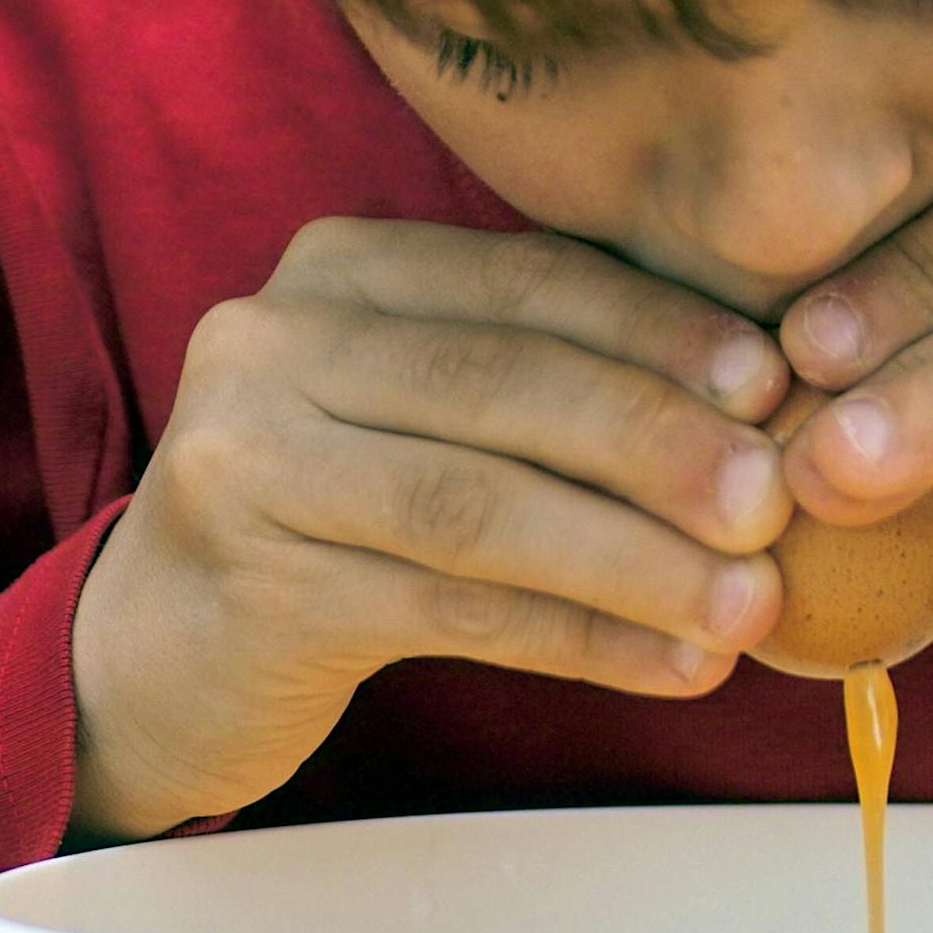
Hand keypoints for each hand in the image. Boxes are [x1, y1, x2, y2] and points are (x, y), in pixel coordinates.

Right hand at [68, 223, 791, 844]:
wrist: (156, 645)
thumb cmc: (341, 509)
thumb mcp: (424, 409)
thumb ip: (550, 383)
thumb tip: (764, 411)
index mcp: (344, 266)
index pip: (528, 278)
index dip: (660, 329)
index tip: (776, 383)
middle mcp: (277, 336)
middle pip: (505, 383)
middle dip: (656, 443)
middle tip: (774, 502)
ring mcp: (247, 457)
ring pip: (478, 505)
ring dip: (633, 559)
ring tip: (748, 604)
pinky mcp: (250, 584)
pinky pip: (451, 610)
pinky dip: (577, 638)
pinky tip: (670, 666)